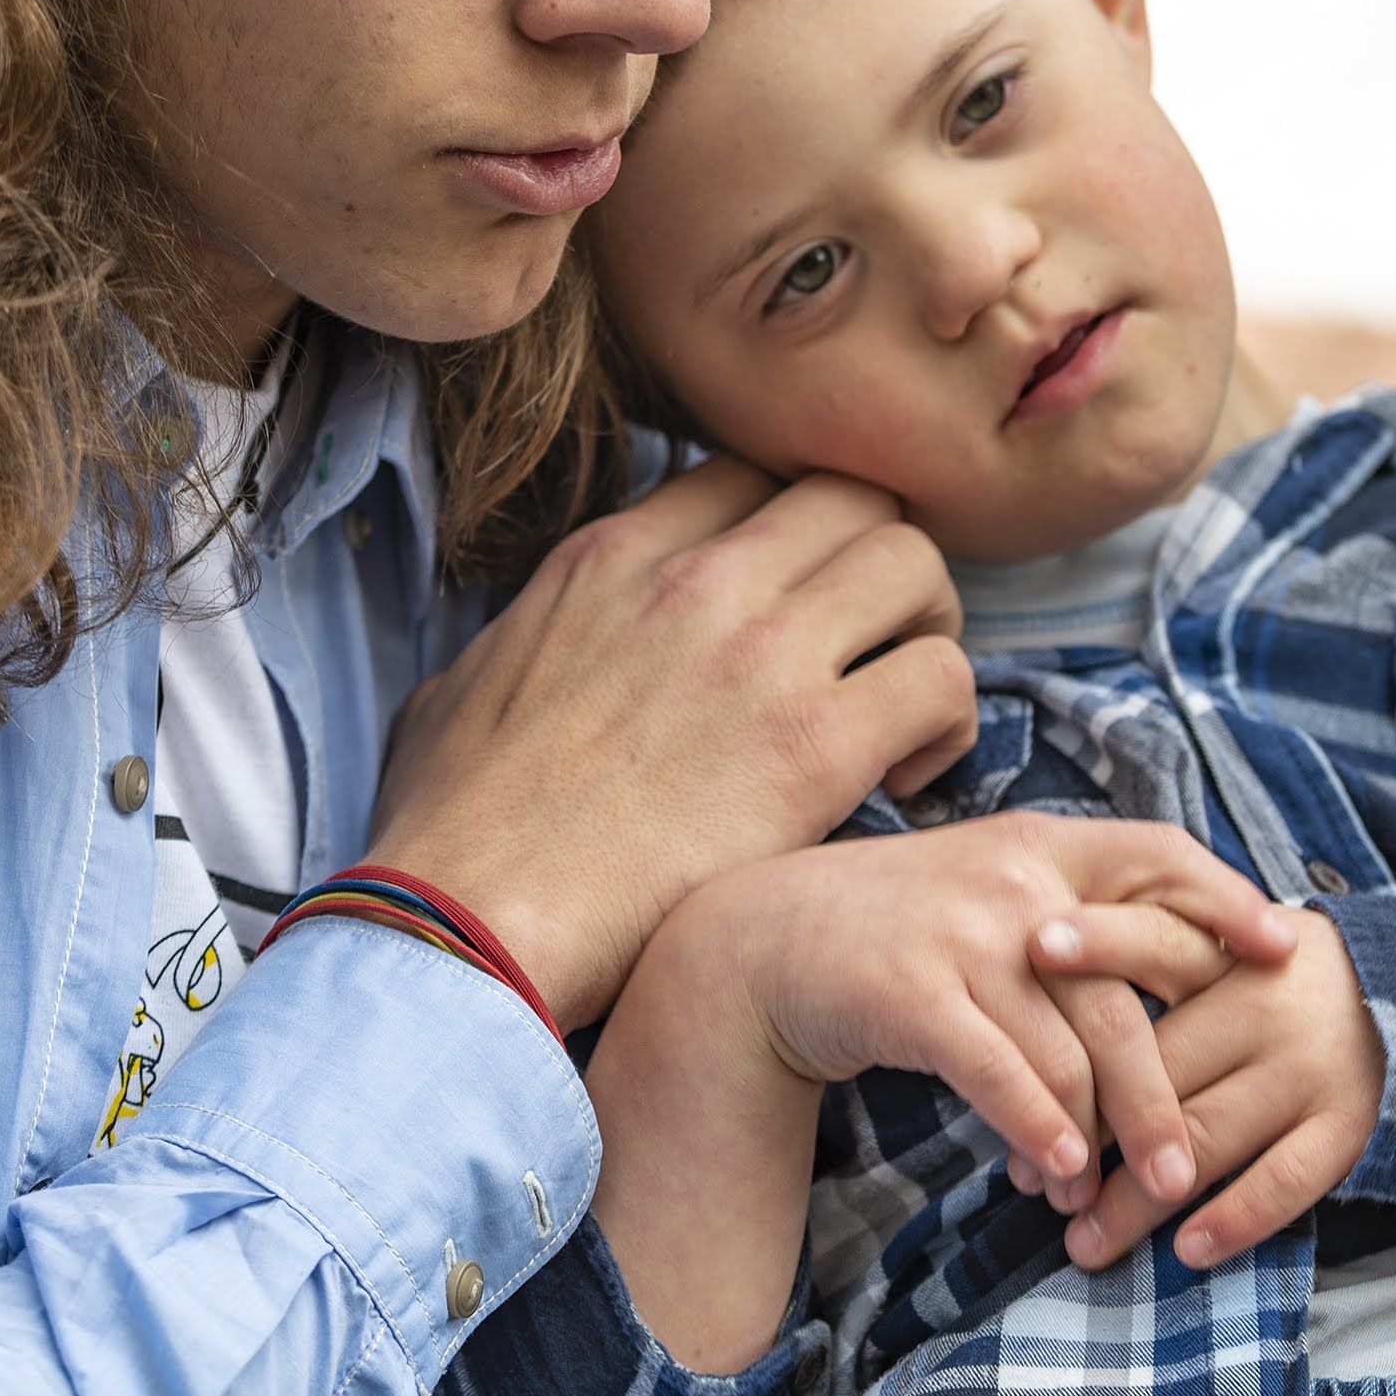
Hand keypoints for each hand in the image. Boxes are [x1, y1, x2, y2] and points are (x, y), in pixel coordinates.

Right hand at [369, 457, 978, 1027]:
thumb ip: (515, 644)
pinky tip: (907, 775)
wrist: (466, 922)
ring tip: (904, 706)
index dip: (797, 528)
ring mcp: (761, 652)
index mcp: (611, 556)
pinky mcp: (815, 745)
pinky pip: (942, 678)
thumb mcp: (457, 690)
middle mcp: (697, 580)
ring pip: (915, 561)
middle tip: (879, 642)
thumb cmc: (449, 831)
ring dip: (928, 627)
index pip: (751, 472)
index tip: (803, 597)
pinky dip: (946, 721)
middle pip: (850, 493)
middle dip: (881, 560)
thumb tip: (519, 653)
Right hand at [680, 814, 1296, 1200]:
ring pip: (1068, 1049)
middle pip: (1125, 993)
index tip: (1287, 951)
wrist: (763, 940)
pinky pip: (999, 1073)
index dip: (1227, 902)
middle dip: (1162, 1094)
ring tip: (1099, 1195)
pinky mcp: (913, 991)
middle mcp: (1013, 881)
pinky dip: (1035, 1129)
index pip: (1160, 856)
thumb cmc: (894, 926)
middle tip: (1186, 1167)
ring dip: (1094, 1137)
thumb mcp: (986, 888)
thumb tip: (1172, 964)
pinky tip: (1054, 1172)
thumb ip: (1069, 912)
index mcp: (1042, 846)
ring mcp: (963, 934)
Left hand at [1035, 904, 1384, 1271]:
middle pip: (1159, 1069)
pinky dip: (1235, 1219)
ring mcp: (1307, 1070)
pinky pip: (1285, 1182)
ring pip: (1206, 1139)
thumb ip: (1151, 955)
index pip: (1155, 938)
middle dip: (1088, 1128)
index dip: (1098, 942)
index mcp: (1227, 951)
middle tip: (1030, 1182)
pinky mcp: (1346, 1127)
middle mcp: (1265, 1008)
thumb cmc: (1274, 975)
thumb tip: (1036, 977)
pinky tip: (1185, 1250)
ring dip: (1137, 1199)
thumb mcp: (1222, 941)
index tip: (1033, 947)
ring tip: (1082, 1240)